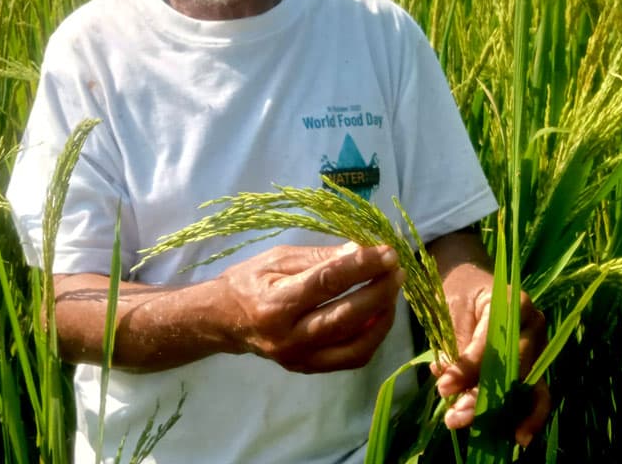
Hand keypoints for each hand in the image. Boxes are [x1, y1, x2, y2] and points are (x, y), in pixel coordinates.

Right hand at [219, 242, 404, 372]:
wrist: (224, 320)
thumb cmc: (248, 281)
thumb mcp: (277, 258)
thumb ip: (318, 257)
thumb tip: (359, 251)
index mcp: (275, 303)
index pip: (327, 282)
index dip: (362, 266)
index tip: (387, 252)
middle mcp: (288, 337)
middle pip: (346, 316)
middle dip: (379, 291)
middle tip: (397, 270)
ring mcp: (300, 358)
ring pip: (355, 345)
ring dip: (382, 317)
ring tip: (392, 292)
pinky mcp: (308, 369)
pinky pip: (351, 358)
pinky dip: (372, 338)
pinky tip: (378, 316)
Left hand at [431, 263, 551, 447]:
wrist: (470, 279)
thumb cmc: (460, 291)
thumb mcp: (450, 310)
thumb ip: (452, 344)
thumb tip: (445, 378)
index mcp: (513, 303)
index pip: (492, 343)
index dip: (469, 369)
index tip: (444, 387)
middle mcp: (534, 326)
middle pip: (514, 369)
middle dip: (484, 398)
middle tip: (455, 417)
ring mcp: (538, 347)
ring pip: (530, 387)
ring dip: (505, 413)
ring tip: (481, 430)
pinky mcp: (534, 365)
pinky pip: (535, 394)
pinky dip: (526, 416)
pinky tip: (517, 436)